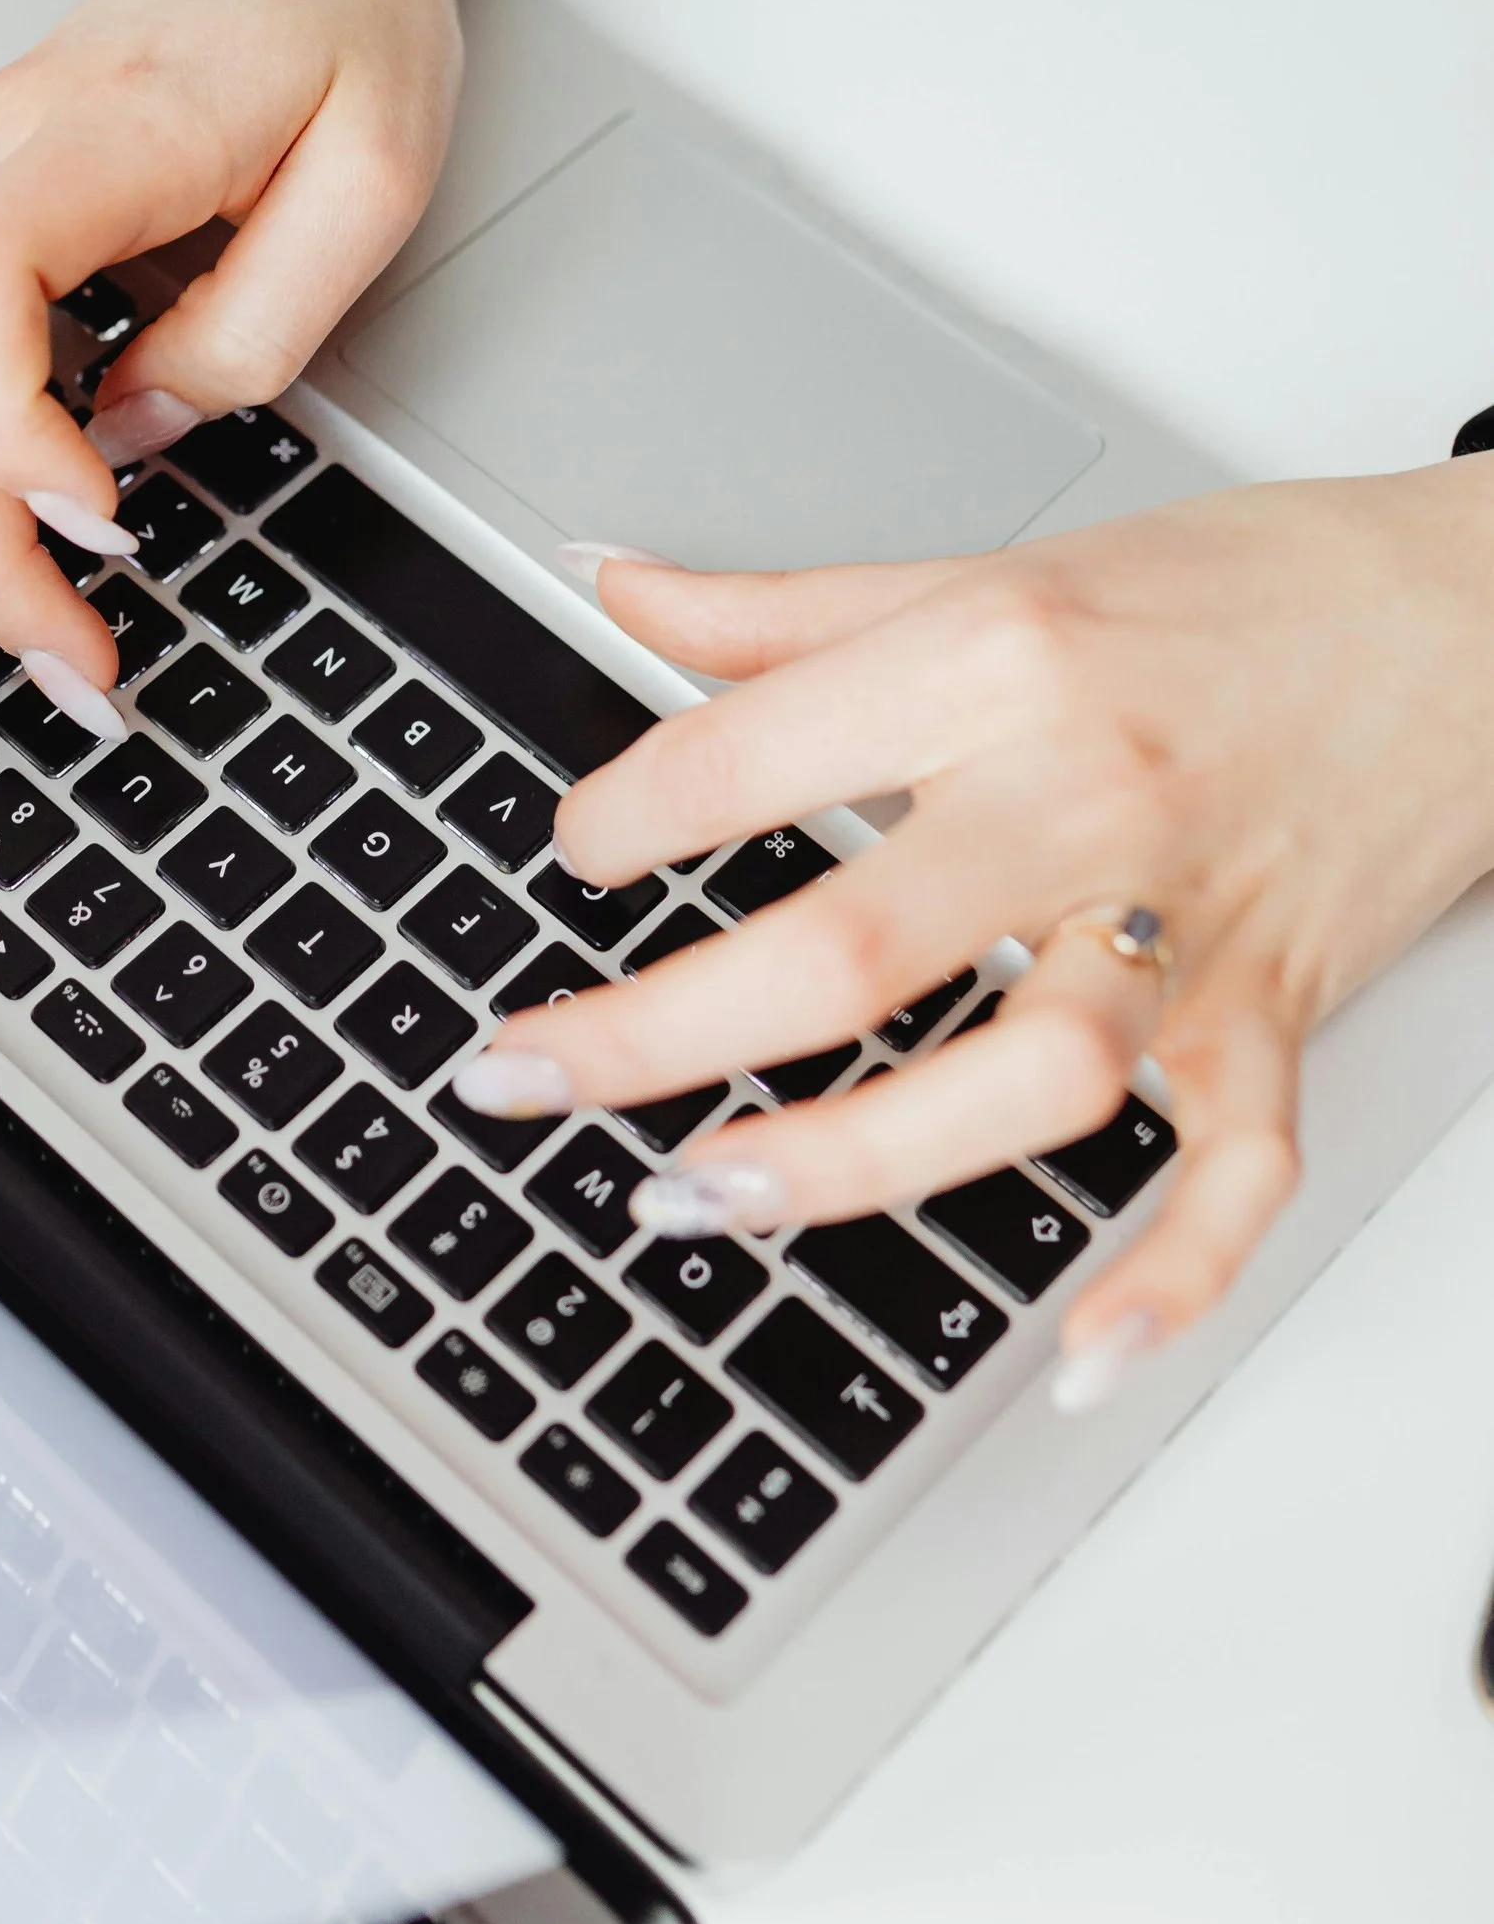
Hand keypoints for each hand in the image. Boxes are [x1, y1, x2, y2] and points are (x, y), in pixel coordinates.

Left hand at [453, 467, 1493, 1396]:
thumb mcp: (995, 566)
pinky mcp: (1274, 1018)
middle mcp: (1088, 798)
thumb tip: (614, 580)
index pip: (755, 755)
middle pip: (849, 947)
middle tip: (525, 1072)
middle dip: (660, 1030)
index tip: (572, 856)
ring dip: (851, 1161)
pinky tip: (1074, 1357)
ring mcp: (1187, 928)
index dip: (626, 817)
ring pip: (1022, 1080)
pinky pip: (1233, 1177)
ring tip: (699, 1195)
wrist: (1481, 618)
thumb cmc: (1246, 592)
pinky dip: (1167, 1278)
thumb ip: (787, 608)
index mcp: (1002, 662)